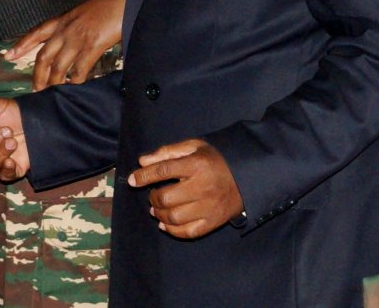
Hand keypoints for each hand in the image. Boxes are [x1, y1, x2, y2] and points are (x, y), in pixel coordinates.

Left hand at [8, 0, 125, 88]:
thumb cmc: (107, 2)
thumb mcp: (83, 11)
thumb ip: (74, 25)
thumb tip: (72, 38)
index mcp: (62, 19)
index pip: (36, 33)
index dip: (21, 46)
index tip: (8, 56)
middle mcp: (65, 30)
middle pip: (43, 56)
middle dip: (37, 75)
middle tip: (34, 89)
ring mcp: (77, 38)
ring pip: (58, 66)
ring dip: (54, 82)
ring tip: (52, 94)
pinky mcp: (92, 45)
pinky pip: (79, 69)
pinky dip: (75, 81)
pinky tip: (75, 88)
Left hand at [128, 138, 242, 238]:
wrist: (247, 177)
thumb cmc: (215, 160)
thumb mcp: (194, 147)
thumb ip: (167, 152)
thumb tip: (142, 161)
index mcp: (196, 165)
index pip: (163, 170)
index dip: (143, 176)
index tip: (132, 180)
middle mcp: (202, 187)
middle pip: (166, 197)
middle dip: (152, 196)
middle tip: (152, 194)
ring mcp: (209, 207)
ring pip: (174, 217)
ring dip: (159, 213)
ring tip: (156, 208)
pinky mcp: (213, 222)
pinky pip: (188, 232)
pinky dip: (172, 230)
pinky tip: (164, 223)